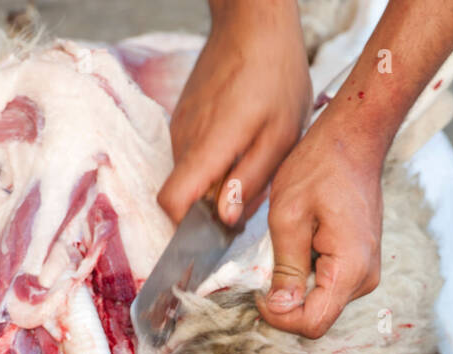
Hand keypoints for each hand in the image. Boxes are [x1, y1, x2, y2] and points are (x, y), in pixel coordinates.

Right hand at [156, 1, 311, 225]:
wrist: (253, 23)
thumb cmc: (275, 76)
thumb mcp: (281, 135)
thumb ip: (251, 180)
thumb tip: (225, 218)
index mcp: (208, 147)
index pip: (171, 202)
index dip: (187, 227)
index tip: (215, 230)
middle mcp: (185, 140)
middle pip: (186, 195)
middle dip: (215, 207)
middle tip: (254, 189)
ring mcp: (181, 127)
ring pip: (192, 176)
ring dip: (218, 182)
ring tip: (253, 158)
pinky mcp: (184, 118)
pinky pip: (194, 155)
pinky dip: (214, 162)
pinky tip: (243, 142)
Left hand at [255, 117, 385, 337]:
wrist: (352, 140)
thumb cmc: (320, 167)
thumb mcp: (289, 217)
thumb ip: (284, 268)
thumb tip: (279, 308)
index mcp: (350, 269)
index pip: (312, 323)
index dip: (279, 316)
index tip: (258, 290)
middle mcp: (364, 278)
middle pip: (316, 317)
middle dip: (284, 300)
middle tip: (265, 263)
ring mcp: (364, 272)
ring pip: (319, 302)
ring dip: (293, 284)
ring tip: (284, 245)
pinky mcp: (358, 264)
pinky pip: (326, 284)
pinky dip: (305, 273)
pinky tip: (298, 243)